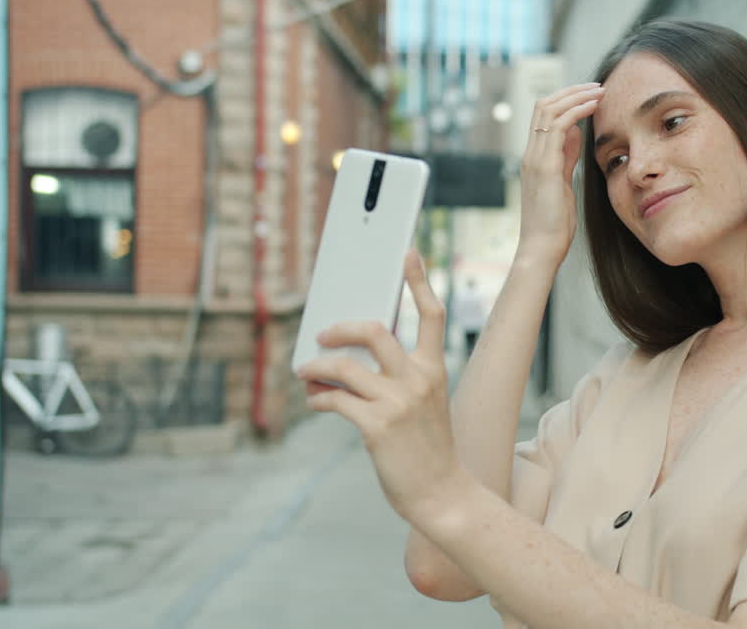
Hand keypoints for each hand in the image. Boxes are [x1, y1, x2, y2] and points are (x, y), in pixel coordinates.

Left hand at [296, 249, 468, 522]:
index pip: (432, 315)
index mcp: (434, 370)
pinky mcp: (376, 427)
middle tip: (323, 335)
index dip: (419, 280)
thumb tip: (345, 360)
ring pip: (343, 366)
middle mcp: (418, 380)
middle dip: (340, 328)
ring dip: (316, 367)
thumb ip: (397, 378)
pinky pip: (334, 400)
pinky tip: (316, 401)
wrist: (440, 493)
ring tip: (306, 373)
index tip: (408, 253)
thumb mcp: (424, 404)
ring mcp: (398, 403)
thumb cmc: (427, 448)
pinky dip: (318, 398)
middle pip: (374, 330)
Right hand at [516, 82, 603, 264]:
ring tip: (599, 91)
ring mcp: (535, 158)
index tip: (590, 95)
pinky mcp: (545, 166)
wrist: (542, 248)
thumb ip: (566, 157)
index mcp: (534, 157)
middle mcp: (531, 153)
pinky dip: (576, 111)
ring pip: (549, 110)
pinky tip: (594, 107)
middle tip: (597, 86)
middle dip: (571, 91)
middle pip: (544, 105)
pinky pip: (558, 126)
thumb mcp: (563, 183)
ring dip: (576, 96)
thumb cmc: (554, 224)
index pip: (544, 115)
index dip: (566, 100)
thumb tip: (574, 133)